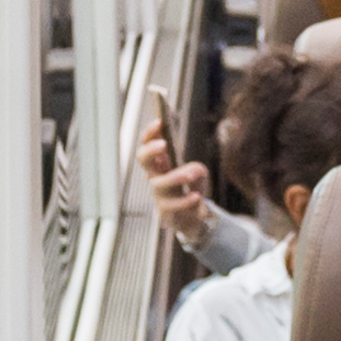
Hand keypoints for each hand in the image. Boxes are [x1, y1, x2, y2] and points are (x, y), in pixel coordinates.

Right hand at [139, 115, 217, 252]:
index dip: (150, 133)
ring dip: (175, 177)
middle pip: (143, 159)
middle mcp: (155, 177)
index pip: (148, 144)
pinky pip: (171, 206)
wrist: (193, 219)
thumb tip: (192, 170)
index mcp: (160, 164)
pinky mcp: (165, 213)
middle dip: (150, 150)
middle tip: (164, 144)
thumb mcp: (198, 174)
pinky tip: (195, 196)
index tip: (159, 122)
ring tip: (190, 173)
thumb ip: (196, 169)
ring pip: (158, 184)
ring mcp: (158, 195)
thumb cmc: (190, 190)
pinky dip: (185, 200)